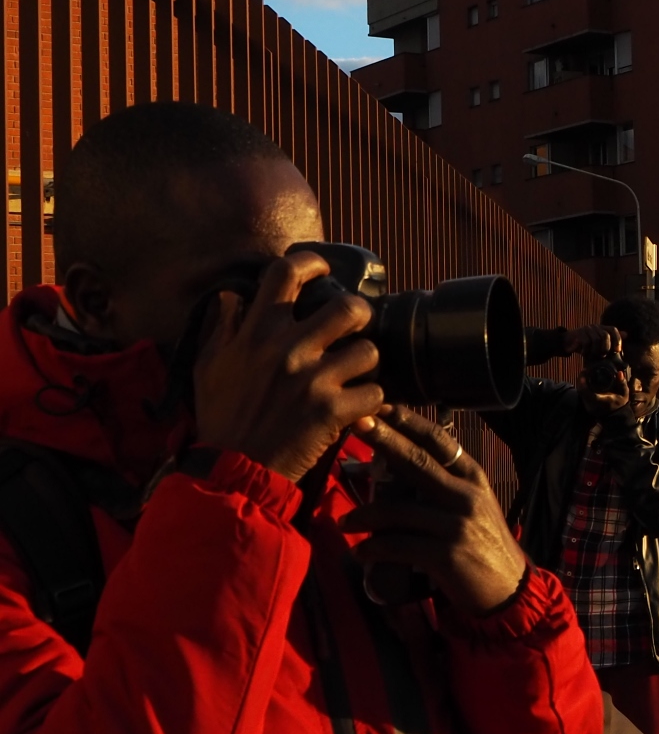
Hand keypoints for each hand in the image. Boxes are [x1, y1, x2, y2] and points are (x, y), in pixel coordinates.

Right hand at [193, 252, 384, 481]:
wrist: (234, 470)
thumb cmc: (222, 418)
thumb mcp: (209, 366)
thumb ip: (222, 327)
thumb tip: (230, 295)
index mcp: (257, 332)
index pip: (286, 274)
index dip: (311, 263)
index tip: (323, 269)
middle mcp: (288, 348)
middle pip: (348, 307)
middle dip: (359, 314)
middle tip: (356, 327)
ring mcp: (314, 379)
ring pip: (369, 350)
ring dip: (367, 364)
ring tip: (355, 375)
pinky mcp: (333, 411)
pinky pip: (375, 393)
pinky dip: (371, 402)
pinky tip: (358, 407)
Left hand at [339, 407, 526, 615]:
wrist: (510, 589)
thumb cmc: (485, 545)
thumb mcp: (474, 505)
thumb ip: (447, 485)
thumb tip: (407, 464)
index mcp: (473, 477)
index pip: (439, 441)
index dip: (410, 422)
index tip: (383, 407)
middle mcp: (466, 495)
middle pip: (417, 461)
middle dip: (385, 440)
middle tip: (357, 424)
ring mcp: (456, 524)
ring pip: (398, 510)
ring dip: (364, 515)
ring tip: (345, 522)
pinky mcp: (445, 554)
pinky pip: (397, 546)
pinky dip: (374, 548)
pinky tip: (360, 552)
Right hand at [564, 325, 623, 359]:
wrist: (569, 341)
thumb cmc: (587, 344)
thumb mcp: (600, 343)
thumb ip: (612, 339)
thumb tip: (627, 334)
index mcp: (602, 328)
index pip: (613, 330)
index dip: (617, 339)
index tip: (617, 350)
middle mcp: (595, 327)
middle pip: (605, 335)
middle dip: (606, 348)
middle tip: (602, 356)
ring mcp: (587, 329)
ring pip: (596, 339)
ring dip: (595, 350)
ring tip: (593, 355)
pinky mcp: (579, 333)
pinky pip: (586, 342)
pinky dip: (587, 350)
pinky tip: (585, 354)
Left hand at [577, 367, 629, 416]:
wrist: (617, 418)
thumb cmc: (620, 405)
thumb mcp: (624, 394)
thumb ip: (622, 383)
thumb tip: (620, 373)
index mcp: (598, 400)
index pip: (585, 390)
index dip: (582, 380)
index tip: (585, 371)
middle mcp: (591, 404)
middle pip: (580, 390)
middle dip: (581, 379)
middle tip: (585, 370)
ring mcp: (588, 406)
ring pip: (580, 392)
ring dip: (581, 383)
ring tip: (585, 374)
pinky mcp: (587, 406)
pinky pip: (582, 395)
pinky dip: (583, 388)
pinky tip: (586, 382)